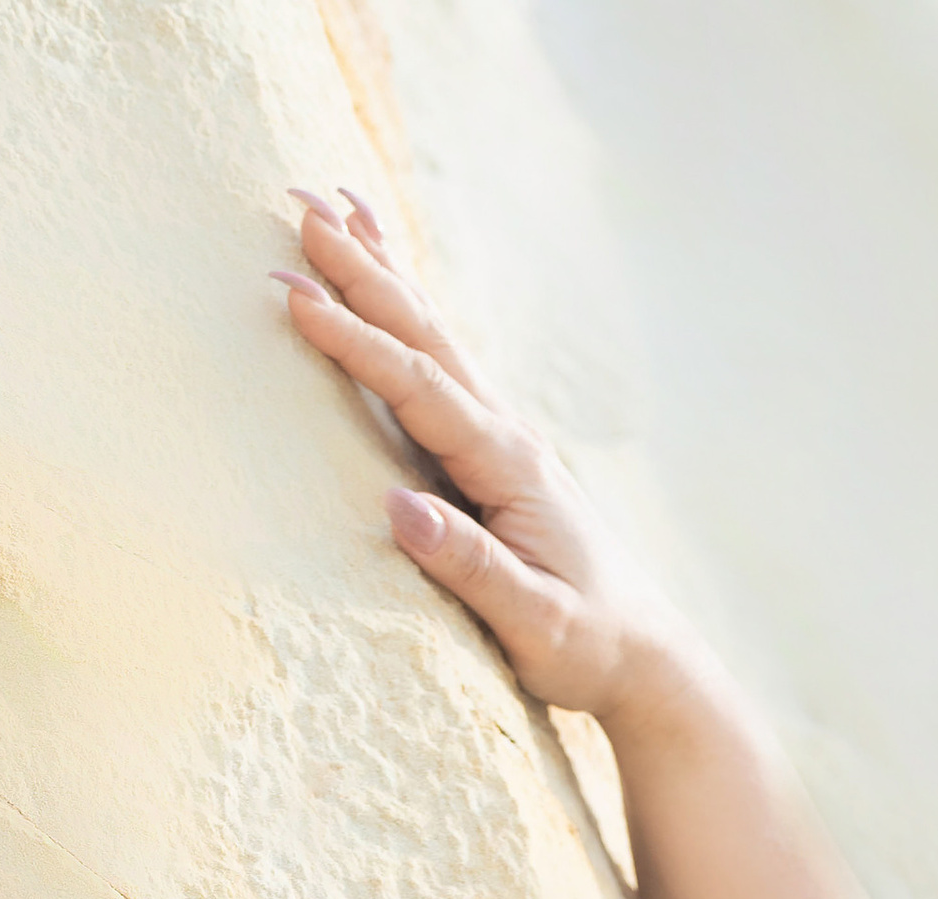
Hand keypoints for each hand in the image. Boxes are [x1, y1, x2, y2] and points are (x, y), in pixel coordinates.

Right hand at [272, 186, 716, 730]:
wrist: (641, 655)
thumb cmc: (587, 647)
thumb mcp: (535, 624)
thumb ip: (473, 569)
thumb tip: (399, 508)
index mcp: (509, 466)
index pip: (419, 388)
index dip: (356, 341)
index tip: (296, 295)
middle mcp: (506, 435)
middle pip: (425, 335)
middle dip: (361, 271)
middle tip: (299, 208)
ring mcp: (500, 437)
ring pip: (432, 335)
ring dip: (380, 271)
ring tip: (331, 206)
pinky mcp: (491, 453)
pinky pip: (438, 365)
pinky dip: (405, 312)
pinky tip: (385, 276)